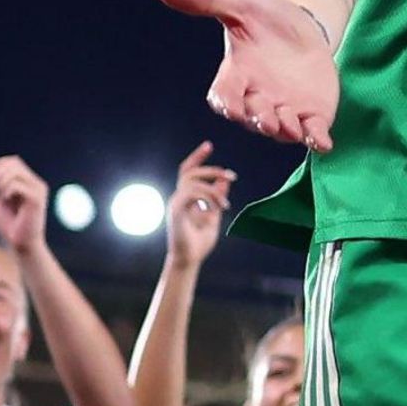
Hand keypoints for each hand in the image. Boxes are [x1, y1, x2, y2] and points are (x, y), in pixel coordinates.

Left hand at [0, 156, 47, 256]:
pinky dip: (5, 191)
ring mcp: (38, 190)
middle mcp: (36, 183)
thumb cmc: (10, 225)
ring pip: (15, 172)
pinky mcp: (36, 200)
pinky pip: (17, 186)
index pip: (12, 161)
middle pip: (14, 163)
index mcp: (29, 182)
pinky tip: (4, 200)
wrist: (21, 244)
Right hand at [158, 0, 338, 152]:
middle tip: (268, 121)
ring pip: (282, 129)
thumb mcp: (236, 4)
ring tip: (292, 127)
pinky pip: (313, 133)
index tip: (231, 108)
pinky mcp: (313, 114)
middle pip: (254, 117)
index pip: (225, 95)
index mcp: (236, 76)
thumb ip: (205, 0)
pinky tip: (323, 144)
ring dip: (286, 131)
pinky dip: (317, 140)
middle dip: (260, 120)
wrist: (301, 25)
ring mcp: (285, 110)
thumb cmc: (261, 17)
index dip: (228, 103)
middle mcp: (257, 99)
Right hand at [167, 143, 235, 267]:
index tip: (209, 145)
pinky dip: (207, 196)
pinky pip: (190, 193)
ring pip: (192, 182)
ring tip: (226, 204)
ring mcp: (175, 204)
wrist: (190, 260)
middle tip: (231, 175)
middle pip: (189, 172)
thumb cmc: (199, 242)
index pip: (188, 171)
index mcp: (186, 198)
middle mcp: (178, 198)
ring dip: (213, 189)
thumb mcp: (215, 215)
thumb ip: (218, 197)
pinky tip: (219, 207)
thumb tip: (225, 180)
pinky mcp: (175, 211)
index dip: (198, 157)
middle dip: (210, 169)